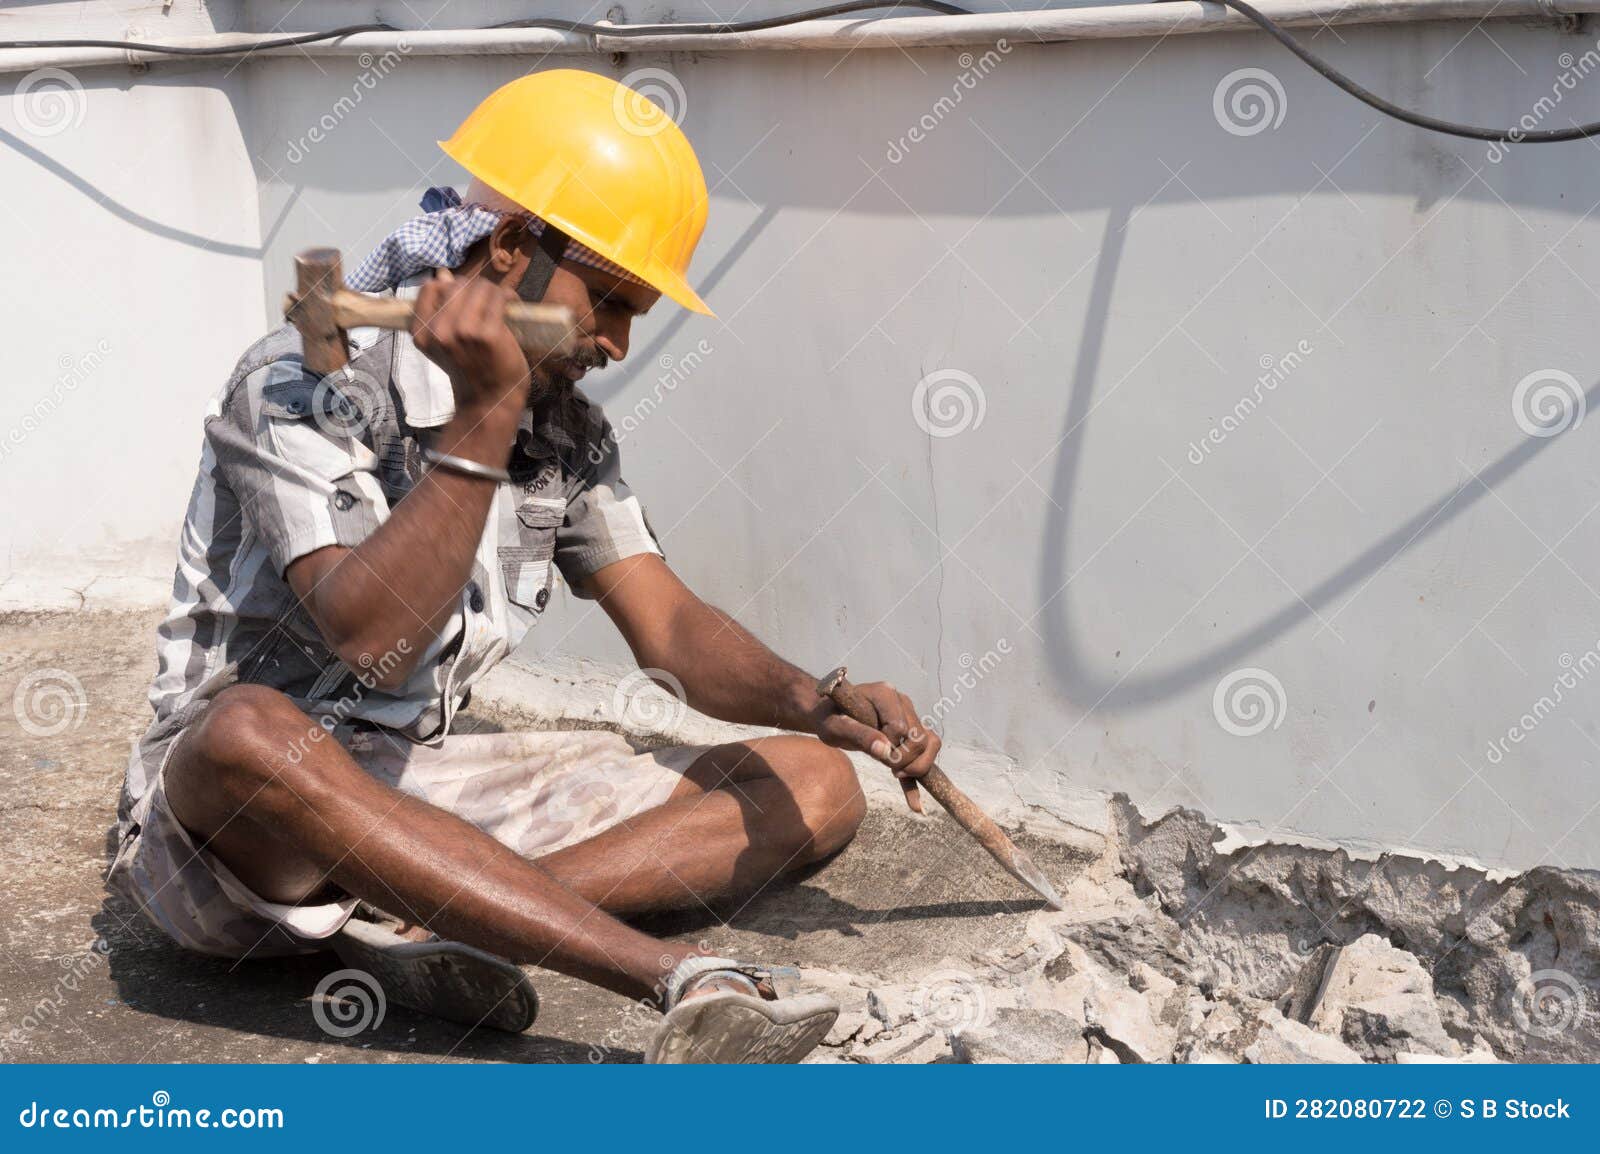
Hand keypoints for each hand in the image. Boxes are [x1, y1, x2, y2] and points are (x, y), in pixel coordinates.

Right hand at [411, 268, 529, 416]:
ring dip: (493, 291)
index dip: (450, 288)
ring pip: (479, 287)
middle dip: (475, 288)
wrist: (489, 400)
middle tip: (488, 301)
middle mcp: (438, 331)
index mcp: (421, 332)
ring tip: (500, 303)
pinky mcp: (487, 333)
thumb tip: (442, 274)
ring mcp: (462, 331)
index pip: (430, 288)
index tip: (465, 300)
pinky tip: (511, 305)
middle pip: (457, 285)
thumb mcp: (444, 341)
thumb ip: (441, 310)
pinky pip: (499, 297)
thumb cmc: (470, 368)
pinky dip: (508, 297)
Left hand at [812, 680, 940, 812]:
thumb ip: (859, 735)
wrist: (829, 715)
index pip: (901, 727)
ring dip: (918, 766)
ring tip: (896, 775)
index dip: (890, 747)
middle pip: (922, 737)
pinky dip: (918, 780)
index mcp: (885, 694)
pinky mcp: (908, 733)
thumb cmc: (828, 717)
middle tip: (889, 769)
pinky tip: (915, 805)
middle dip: (907, 760)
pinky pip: (924, 754)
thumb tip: (885, 750)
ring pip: (931, 743)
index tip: (874, 752)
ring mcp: (908, 716)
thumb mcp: (835, 727)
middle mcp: (902, 702)